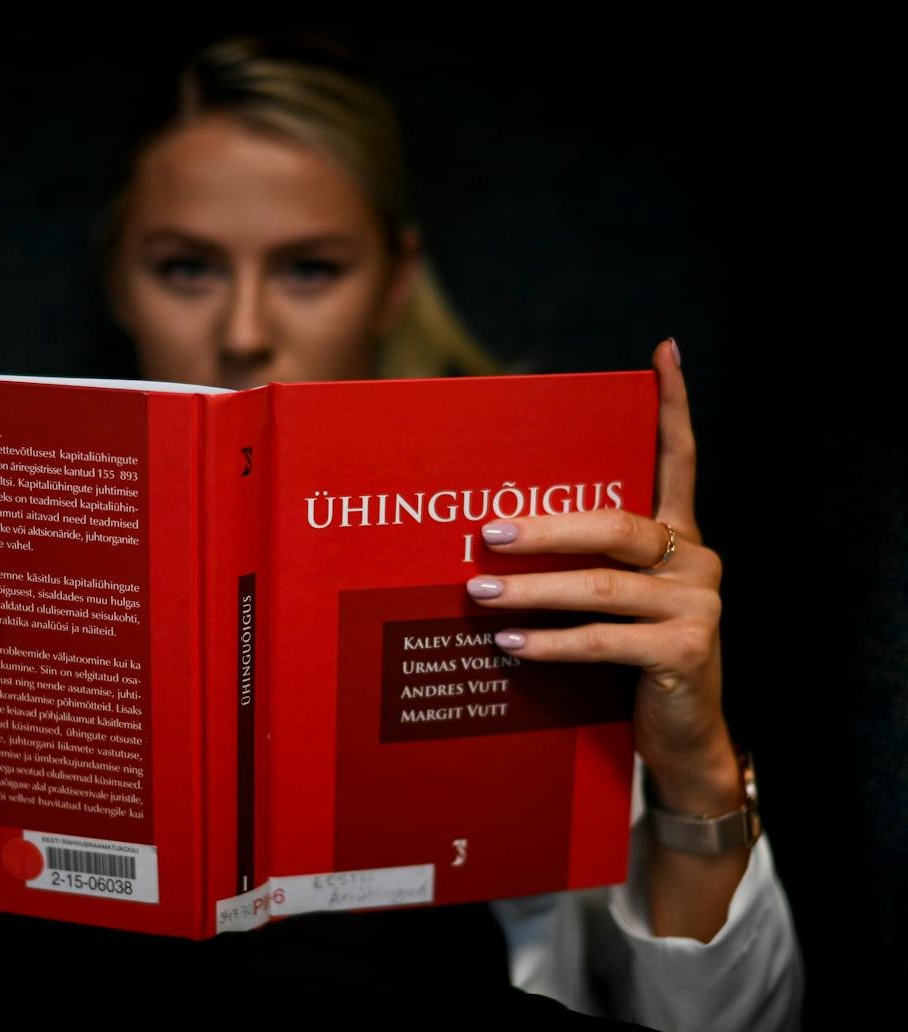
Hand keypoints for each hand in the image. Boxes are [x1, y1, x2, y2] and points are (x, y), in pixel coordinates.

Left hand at [466, 339, 739, 813]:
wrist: (682, 739)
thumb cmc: (631, 661)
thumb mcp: (612, 602)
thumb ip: (584, 565)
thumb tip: (496, 538)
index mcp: (679, 539)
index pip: (681, 460)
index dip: (674, 406)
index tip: (663, 351)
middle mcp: (696, 561)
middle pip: (616, 525)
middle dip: (545, 527)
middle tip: (485, 532)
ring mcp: (698, 606)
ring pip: (602, 586)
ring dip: (533, 591)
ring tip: (478, 594)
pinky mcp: (687, 653)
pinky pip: (605, 641)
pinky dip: (552, 645)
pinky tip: (510, 646)